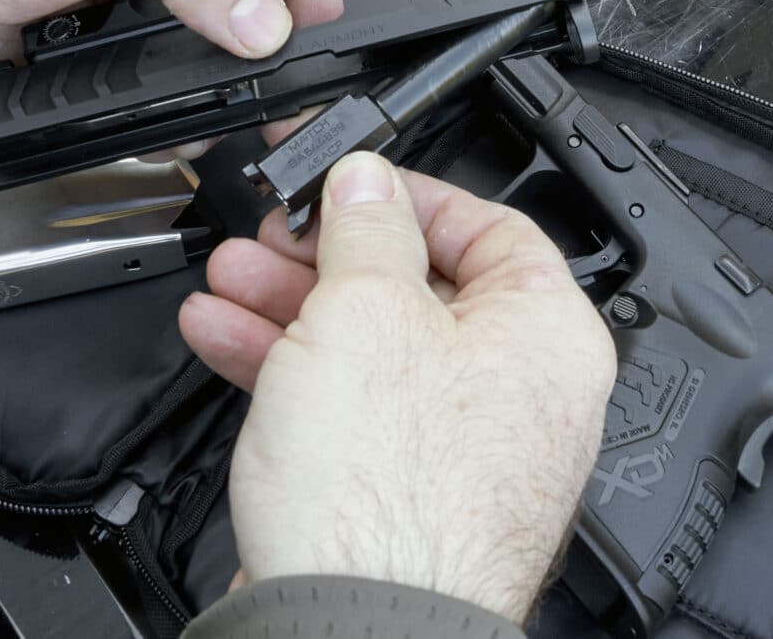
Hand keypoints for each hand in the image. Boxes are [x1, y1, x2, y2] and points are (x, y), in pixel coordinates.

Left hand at [0, 0, 345, 103]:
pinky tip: (159, 119)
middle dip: (271, 35)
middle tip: (291, 85)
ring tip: (233, 109)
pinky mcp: (70, 60)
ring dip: (214, 80)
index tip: (330, 23)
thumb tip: (261, 12)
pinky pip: (134, 93)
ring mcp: (104, 2)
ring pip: (191, 48)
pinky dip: (155, 112)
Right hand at [178, 153, 615, 623]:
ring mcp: (459, 448)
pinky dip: (291, 369)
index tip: (349, 185)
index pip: (491, 227)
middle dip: (327, 255)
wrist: (355, 630)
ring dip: (292, 305)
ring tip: (229, 281)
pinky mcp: (403, 490)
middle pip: (418, 288)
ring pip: (372, 346)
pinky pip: (351, 404)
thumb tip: (367, 180)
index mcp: (544, 336)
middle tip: (274, 235)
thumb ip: (367, 230)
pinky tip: (228, 340)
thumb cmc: (391, 498)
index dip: (409, 196)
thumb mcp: (365, 313)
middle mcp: (516, 393)